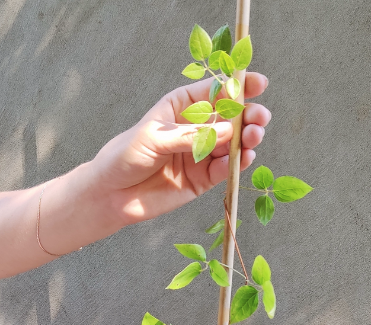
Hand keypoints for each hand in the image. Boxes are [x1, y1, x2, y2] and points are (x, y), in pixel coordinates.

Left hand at [90, 73, 270, 225]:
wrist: (111, 195)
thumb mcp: (155, 138)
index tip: (258, 83)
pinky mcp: (202, 180)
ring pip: (231, 144)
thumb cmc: (125, 157)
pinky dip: (237, 164)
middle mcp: (195, 128)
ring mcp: (201, 154)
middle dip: (247, 115)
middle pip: (229, 118)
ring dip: (246, 140)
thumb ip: (191, 136)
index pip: (214, 92)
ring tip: (254, 137)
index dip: (237, 86)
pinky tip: (245, 157)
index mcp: (181, 107)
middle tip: (259, 118)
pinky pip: (224, 170)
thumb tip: (226, 131)